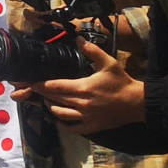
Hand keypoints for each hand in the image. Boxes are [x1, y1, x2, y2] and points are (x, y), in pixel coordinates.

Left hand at [23, 40, 144, 133]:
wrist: (137, 103)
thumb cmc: (121, 82)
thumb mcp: (109, 63)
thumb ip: (92, 51)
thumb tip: (78, 39)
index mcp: (84, 87)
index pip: (55, 87)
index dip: (40, 84)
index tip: (29, 82)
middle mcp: (82, 104)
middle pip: (54, 99)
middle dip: (41, 94)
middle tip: (31, 90)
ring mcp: (86, 117)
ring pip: (60, 114)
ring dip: (50, 107)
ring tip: (45, 101)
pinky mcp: (92, 127)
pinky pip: (72, 129)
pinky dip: (62, 124)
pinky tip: (58, 119)